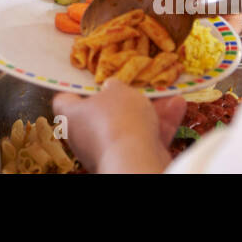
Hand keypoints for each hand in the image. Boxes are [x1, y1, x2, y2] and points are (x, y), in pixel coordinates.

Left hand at [52, 81, 185, 173]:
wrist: (135, 160)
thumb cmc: (117, 118)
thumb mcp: (117, 90)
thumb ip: (114, 86)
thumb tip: (110, 87)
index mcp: (71, 116)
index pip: (64, 101)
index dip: (74, 89)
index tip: (88, 80)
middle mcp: (85, 136)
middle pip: (102, 113)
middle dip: (123, 99)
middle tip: (135, 86)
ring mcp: (107, 151)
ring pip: (129, 125)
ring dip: (148, 109)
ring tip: (165, 93)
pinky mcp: (129, 161)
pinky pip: (144, 139)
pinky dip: (160, 124)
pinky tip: (178, 106)